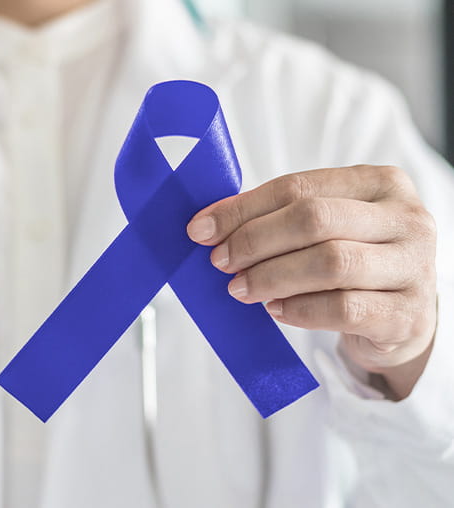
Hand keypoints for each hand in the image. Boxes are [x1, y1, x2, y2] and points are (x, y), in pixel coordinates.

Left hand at [186, 165, 436, 399]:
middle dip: (255, 241)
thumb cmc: (354, 261)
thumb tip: (209, 224)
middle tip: (221, 262)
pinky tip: (276, 310)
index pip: (298, 187)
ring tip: (241, 288)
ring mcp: (413, 267)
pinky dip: (300, 310)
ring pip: (330, 263)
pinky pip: (344, 308)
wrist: (402, 318)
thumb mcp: (326, 229)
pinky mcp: (406, 315)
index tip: (201, 229)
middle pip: (314, 220)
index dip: (243, 209)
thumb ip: (277, 218)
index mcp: (380, 183)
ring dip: (272, 277)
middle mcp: (405, 219)